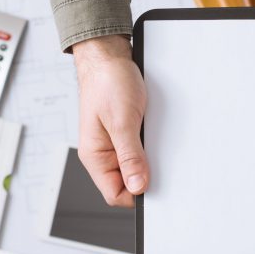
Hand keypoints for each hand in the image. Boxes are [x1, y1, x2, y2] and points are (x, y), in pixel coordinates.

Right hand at [73, 35, 147, 206]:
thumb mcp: (121, 121)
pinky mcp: (125, 135)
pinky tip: (154, 136)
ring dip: (149, 161)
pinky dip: (151, 149)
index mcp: (94, 157)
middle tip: (160, 161)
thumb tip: (137, 186)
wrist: (108, 57)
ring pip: (136, 168)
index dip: (136, 195)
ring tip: (155, 142)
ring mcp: (114, 146)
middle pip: (127, 184)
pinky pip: (140, 152)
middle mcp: (103, 155)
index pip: (115, 194)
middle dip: (145, 177)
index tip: (156, 186)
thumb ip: (129, 156)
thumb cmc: (107, 83)